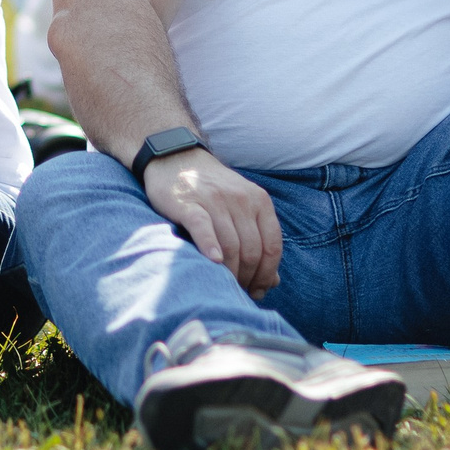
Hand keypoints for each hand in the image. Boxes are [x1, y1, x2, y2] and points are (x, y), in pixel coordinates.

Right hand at [142, 145, 281, 295]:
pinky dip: (210, 247)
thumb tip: (273, 282)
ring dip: (230, 273)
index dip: (267, 274)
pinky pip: (204, 228)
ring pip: (231, 245)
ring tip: (224, 286)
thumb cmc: (212, 191)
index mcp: (259, 201)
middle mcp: (241, 199)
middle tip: (238, 292)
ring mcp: (215, 200)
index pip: (272, 246)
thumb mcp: (242, 208)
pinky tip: (214, 262)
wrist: (176, 158)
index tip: (258, 290)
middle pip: (252, 250)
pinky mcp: (189, 203)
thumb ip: (259, 240)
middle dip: (248, 278)